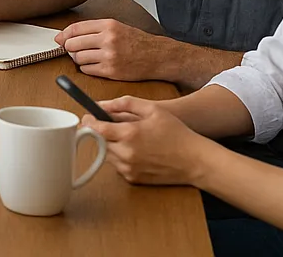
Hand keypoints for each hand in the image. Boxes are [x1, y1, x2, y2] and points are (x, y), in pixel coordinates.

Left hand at [54, 18, 168, 81]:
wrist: (157, 56)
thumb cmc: (136, 41)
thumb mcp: (116, 27)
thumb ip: (92, 29)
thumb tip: (64, 36)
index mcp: (108, 25)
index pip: (75, 29)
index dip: (64, 35)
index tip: (59, 40)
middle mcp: (108, 39)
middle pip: (73, 44)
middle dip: (70, 48)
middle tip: (75, 50)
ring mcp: (109, 56)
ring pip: (78, 58)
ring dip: (79, 60)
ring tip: (89, 58)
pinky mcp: (111, 71)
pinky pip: (87, 70)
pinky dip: (87, 69)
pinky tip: (95, 66)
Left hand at [83, 95, 211, 185]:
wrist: (194, 161)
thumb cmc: (176, 133)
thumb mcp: (153, 109)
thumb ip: (126, 103)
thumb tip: (103, 104)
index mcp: (129, 134)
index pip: (96, 129)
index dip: (88, 121)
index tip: (87, 116)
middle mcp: (126, 153)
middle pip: (98, 142)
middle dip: (99, 133)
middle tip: (106, 125)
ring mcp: (129, 168)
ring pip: (106, 154)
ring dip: (109, 145)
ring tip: (125, 137)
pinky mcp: (133, 179)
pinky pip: (117, 166)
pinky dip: (119, 157)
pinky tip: (134, 150)